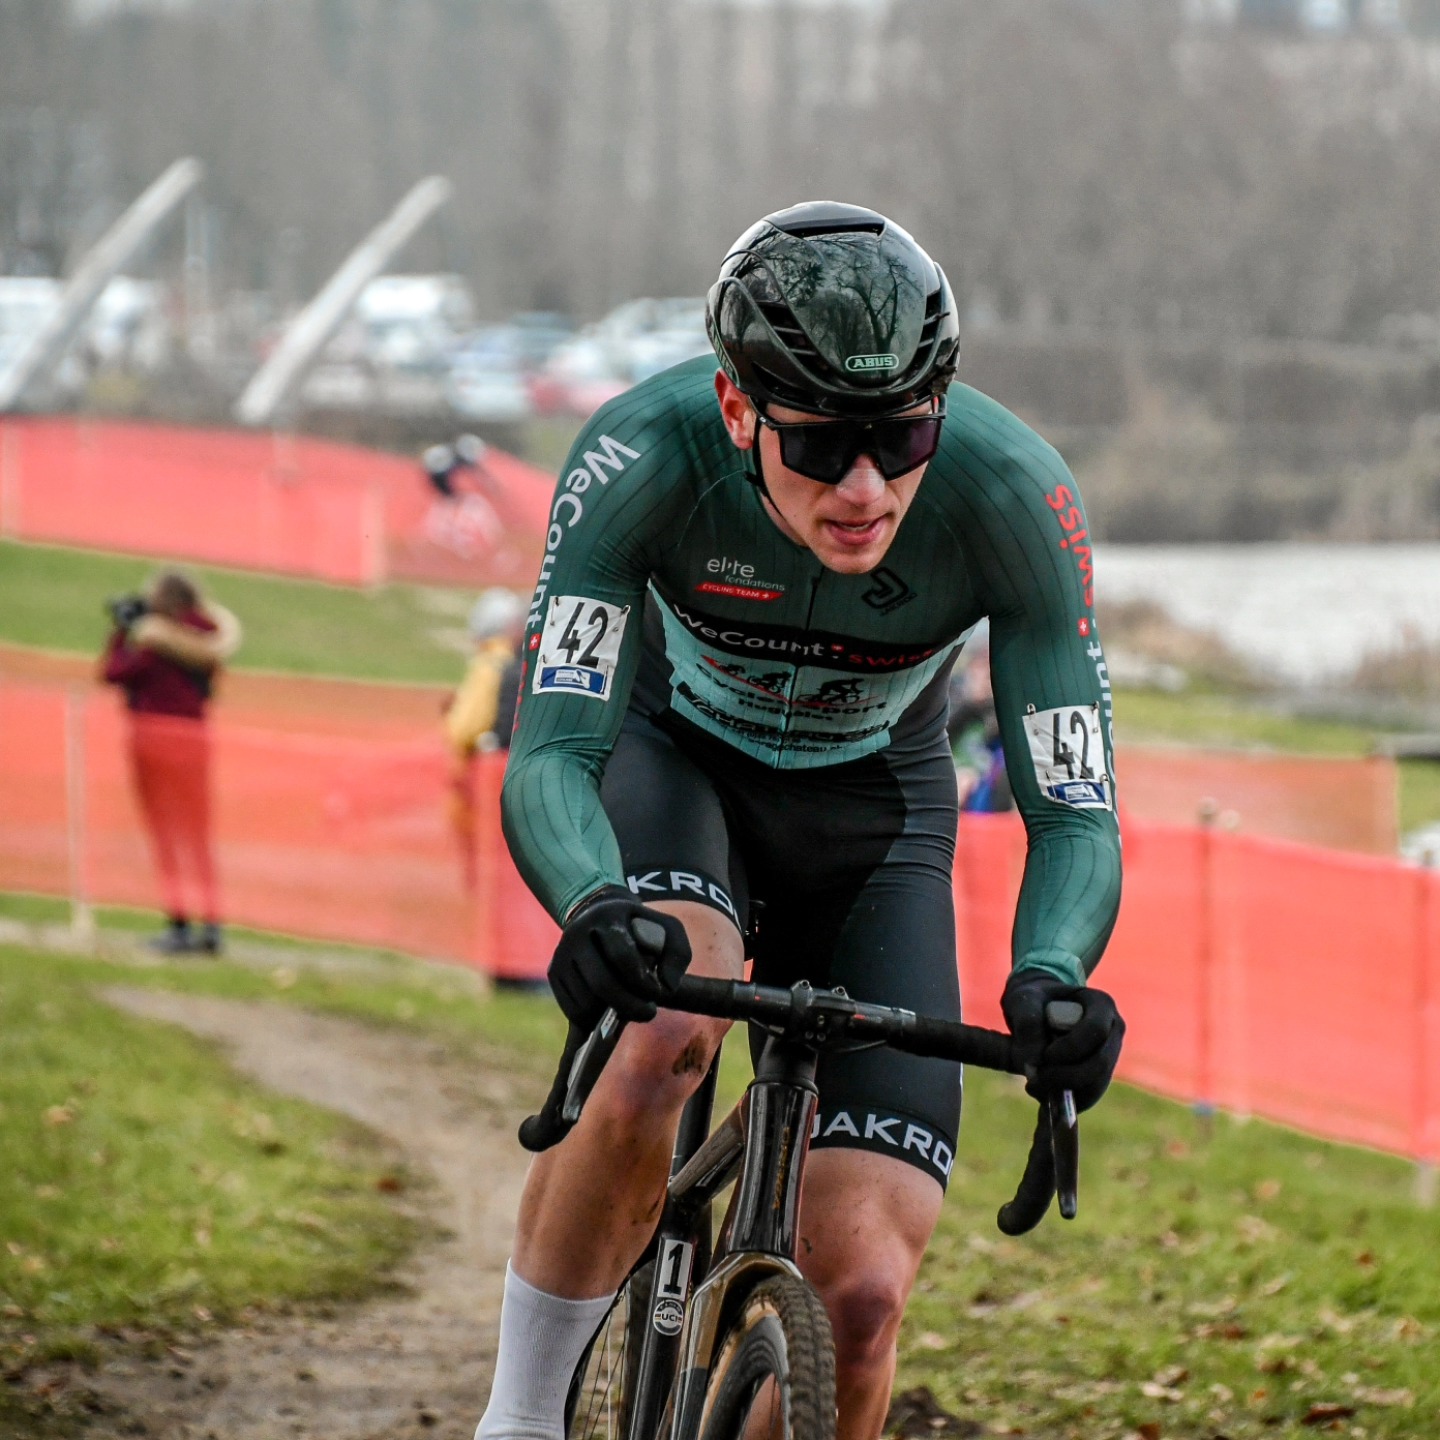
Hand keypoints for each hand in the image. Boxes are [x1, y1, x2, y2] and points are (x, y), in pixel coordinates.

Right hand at [548, 887, 691, 1029]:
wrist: (598, 914)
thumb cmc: (639, 927)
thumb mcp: (666, 928)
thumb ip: (678, 953)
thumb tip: (669, 987)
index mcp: (607, 917)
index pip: (622, 955)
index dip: (642, 981)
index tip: (659, 994)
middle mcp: (578, 934)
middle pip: (601, 983)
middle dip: (628, 1006)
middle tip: (649, 1013)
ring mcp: (562, 954)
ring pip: (585, 1001)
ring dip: (610, 1017)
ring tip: (630, 1011)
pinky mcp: (554, 973)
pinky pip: (571, 1009)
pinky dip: (593, 1020)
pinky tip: (609, 1013)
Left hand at [1001, 970, 1124, 1111]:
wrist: (1037, 1010)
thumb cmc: (1032, 1000)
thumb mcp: (1024, 1001)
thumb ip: (1028, 1023)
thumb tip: (1032, 1063)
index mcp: (1101, 1004)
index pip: (1095, 1030)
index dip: (1071, 1047)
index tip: (1045, 1056)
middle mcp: (1113, 1030)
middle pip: (1100, 1063)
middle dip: (1066, 1077)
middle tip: (1034, 1081)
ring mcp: (1109, 1055)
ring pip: (1096, 1085)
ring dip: (1064, 1093)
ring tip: (1033, 1088)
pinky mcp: (1098, 1075)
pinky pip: (1089, 1096)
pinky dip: (1065, 1103)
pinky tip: (1041, 1099)